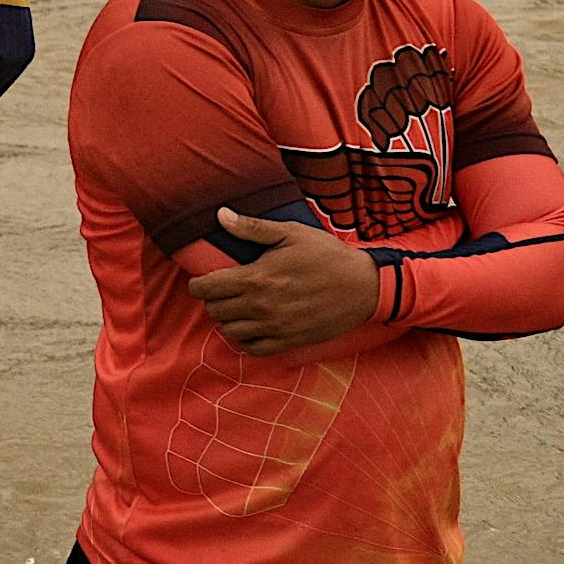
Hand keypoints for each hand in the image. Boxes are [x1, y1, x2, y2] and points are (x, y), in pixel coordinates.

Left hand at [189, 208, 381, 355]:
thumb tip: (221, 215)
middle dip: (213, 299)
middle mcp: (261, 307)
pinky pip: (253, 348)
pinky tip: (252, 326)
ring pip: (230, 330)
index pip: (206, 288)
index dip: (198, 283)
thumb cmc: (327, 256)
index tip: (204, 279)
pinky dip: (245, 339)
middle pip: (214, 310)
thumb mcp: (291, 234)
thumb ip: (252, 228)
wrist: (365, 286)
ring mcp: (275, 327)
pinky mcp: (290, 342)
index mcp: (257, 278)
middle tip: (224, 291)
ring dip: (228, 319)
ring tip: (238, 307)